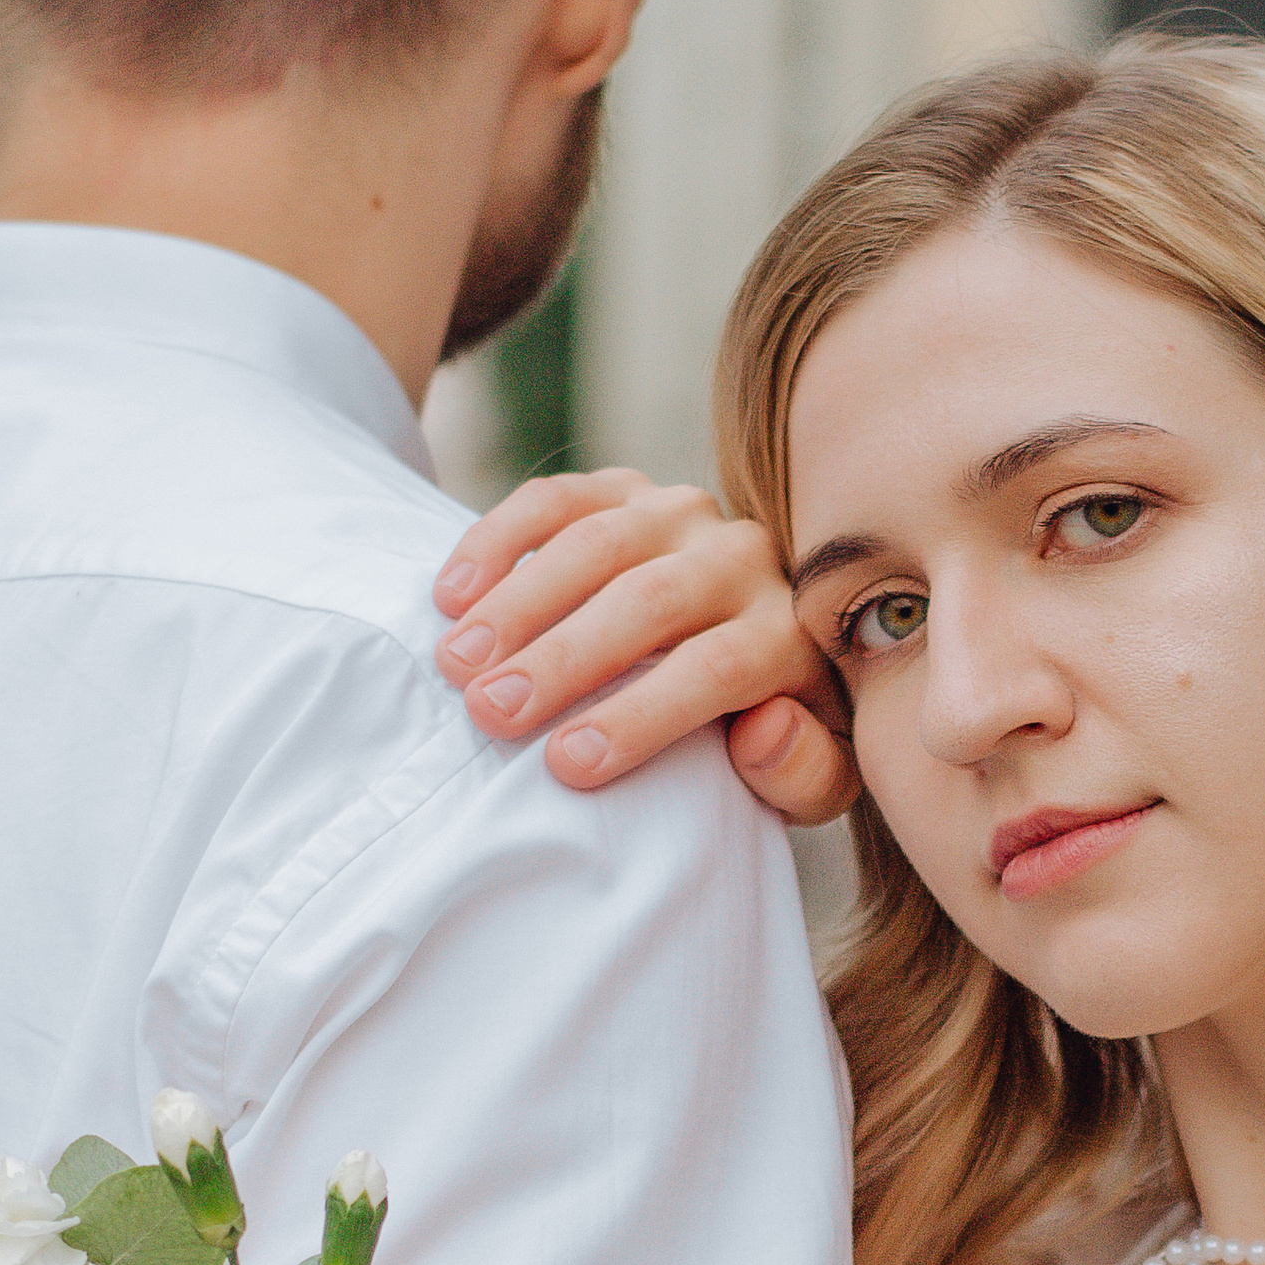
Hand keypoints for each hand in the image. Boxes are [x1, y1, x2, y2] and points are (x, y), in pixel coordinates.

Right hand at [434, 470, 857, 823]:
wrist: (762, 642)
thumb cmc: (772, 730)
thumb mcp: (814, 774)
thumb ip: (804, 771)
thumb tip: (761, 728)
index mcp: (791, 632)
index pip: (720, 665)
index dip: (641, 715)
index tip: (566, 764)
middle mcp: (741, 558)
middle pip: (649, 600)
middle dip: (563, 659)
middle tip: (490, 712)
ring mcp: (679, 515)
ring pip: (597, 543)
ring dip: (519, 603)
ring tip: (455, 663)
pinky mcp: (624, 490)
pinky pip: (557, 500)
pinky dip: (499, 540)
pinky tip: (450, 596)